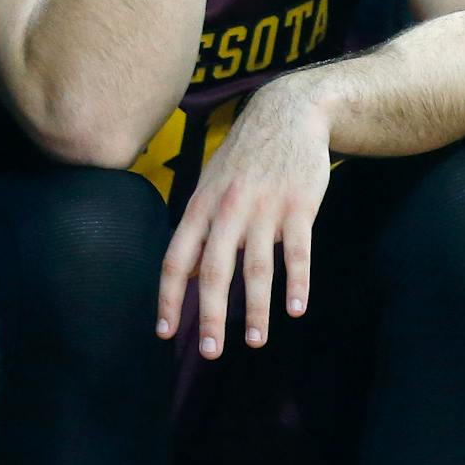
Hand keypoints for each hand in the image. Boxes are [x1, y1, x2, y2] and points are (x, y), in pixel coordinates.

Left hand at [156, 84, 331, 359]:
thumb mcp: (212, 183)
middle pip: (214, 270)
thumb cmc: (245, 155)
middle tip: (210, 352)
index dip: (169, 298)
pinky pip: (297, 252)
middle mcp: (227, 209)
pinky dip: (297, 282)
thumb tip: (188, 272)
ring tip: (256, 342)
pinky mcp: (299, 207)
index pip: (176, 260)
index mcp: (199, 206)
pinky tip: (296, 309)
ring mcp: (264, 208)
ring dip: (257, 309)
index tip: (165, 332)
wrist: (288, 113)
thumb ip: (200, 227)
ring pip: (257, 267)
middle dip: (210, 314)